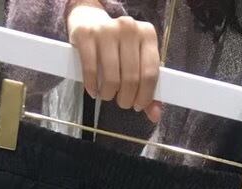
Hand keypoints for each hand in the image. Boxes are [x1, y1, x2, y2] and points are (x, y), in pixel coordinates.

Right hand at [67, 1, 162, 121]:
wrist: (91, 21)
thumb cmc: (119, 47)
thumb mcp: (137, 61)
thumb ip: (148, 87)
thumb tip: (155, 115)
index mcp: (147, 34)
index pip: (150, 74)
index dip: (145, 96)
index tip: (138, 105)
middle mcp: (128, 28)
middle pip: (131, 79)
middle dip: (126, 99)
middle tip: (123, 102)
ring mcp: (107, 30)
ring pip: (112, 78)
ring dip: (109, 95)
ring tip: (108, 95)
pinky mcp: (86, 35)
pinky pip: (91, 71)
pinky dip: (93, 87)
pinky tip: (94, 91)